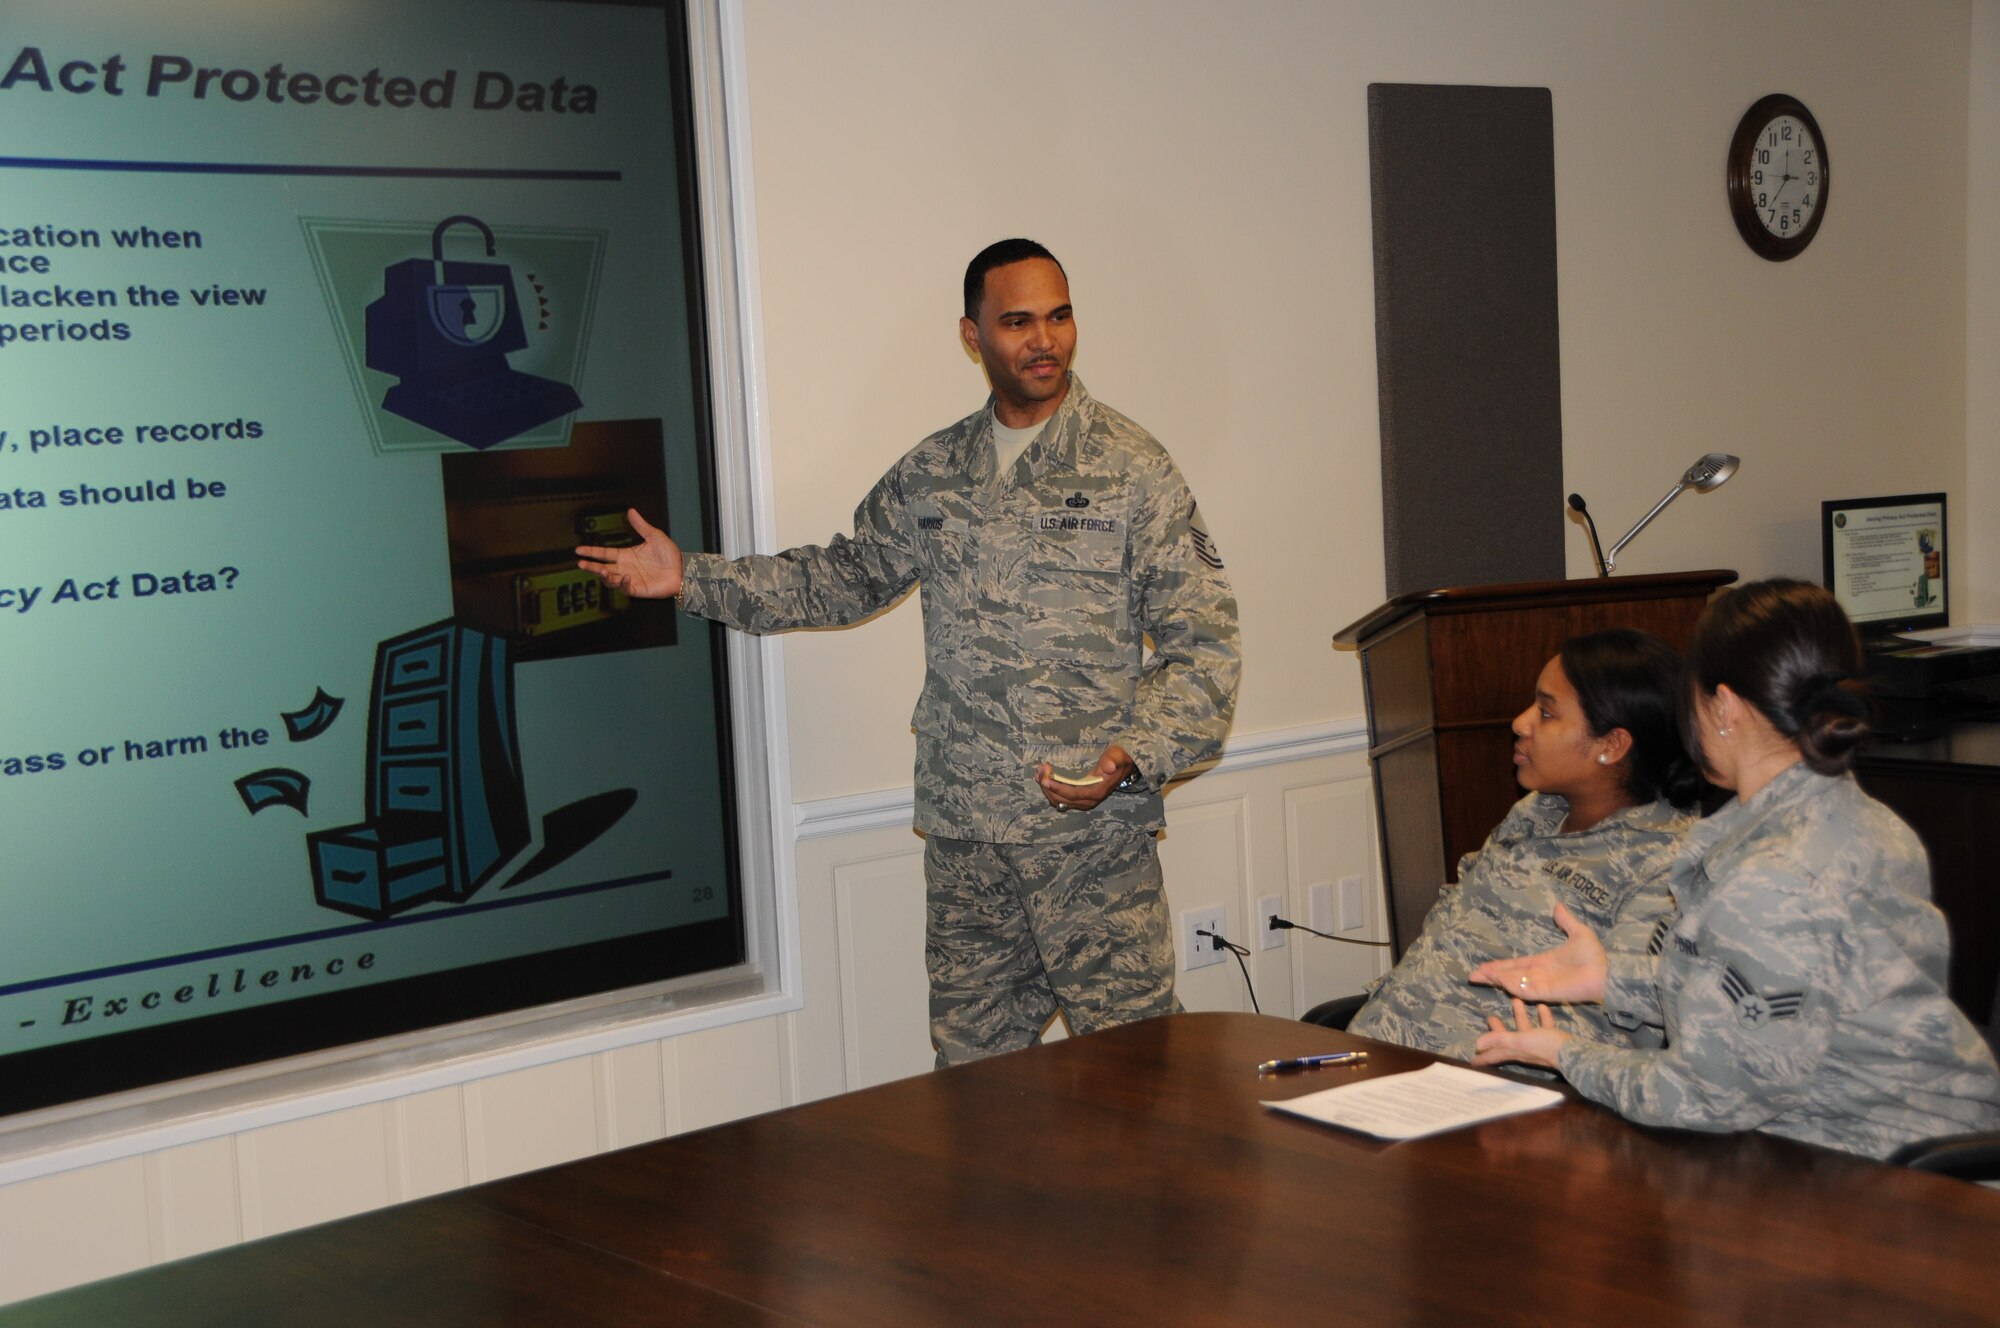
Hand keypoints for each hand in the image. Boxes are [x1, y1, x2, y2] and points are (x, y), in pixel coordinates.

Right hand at [577, 508, 682, 599]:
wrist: (681, 569)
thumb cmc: (669, 554)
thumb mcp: (654, 536)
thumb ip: (641, 525)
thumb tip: (631, 511)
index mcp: (626, 555)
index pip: (604, 553)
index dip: (591, 552)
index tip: (579, 550)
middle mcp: (625, 568)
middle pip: (602, 568)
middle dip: (591, 567)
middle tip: (581, 564)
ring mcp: (630, 579)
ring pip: (610, 580)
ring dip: (604, 576)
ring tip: (602, 570)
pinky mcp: (637, 589)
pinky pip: (625, 589)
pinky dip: (622, 583)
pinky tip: (624, 577)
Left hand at [1035, 745, 1134, 812]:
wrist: (1123, 764)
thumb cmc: (1118, 758)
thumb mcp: (1117, 756)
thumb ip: (1112, 760)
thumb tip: (1108, 767)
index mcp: (1097, 792)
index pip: (1073, 794)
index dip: (1058, 788)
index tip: (1045, 778)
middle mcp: (1089, 800)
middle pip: (1062, 799)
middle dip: (1048, 786)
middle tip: (1040, 770)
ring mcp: (1083, 801)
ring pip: (1059, 801)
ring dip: (1047, 788)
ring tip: (1039, 771)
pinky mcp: (1078, 798)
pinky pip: (1060, 798)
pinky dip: (1051, 789)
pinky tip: (1043, 777)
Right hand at [1466, 903, 1607, 1003]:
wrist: (1607, 971)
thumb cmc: (1594, 955)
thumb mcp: (1579, 932)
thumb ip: (1566, 921)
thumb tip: (1558, 905)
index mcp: (1542, 962)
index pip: (1516, 964)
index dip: (1500, 966)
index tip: (1484, 966)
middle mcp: (1538, 975)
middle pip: (1509, 975)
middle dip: (1491, 975)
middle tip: (1472, 975)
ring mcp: (1541, 985)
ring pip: (1514, 983)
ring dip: (1497, 979)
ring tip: (1481, 975)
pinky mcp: (1547, 992)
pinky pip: (1525, 990)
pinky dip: (1512, 986)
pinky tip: (1500, 980)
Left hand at [1471, 997, 1572, 1069]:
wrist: (1572, 1052)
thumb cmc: (1543, 1046)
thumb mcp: (1519, 1040)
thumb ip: (1499, 1040)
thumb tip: (1477, 1044)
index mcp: (1514, 1051)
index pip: (1494, 1055)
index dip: (1483, 1058)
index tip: (1472, 1062)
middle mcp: (1524, 1049)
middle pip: (1507, 1039)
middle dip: (1498, 1029)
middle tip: (1490, 1017)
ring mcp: (1538, 1044)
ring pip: (1525, 1029)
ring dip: (1520, 1016)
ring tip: (1515, 1001)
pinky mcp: (1551, 1039)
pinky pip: (1543, 1026)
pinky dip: (1541, 1016)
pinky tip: (1541, 1006)